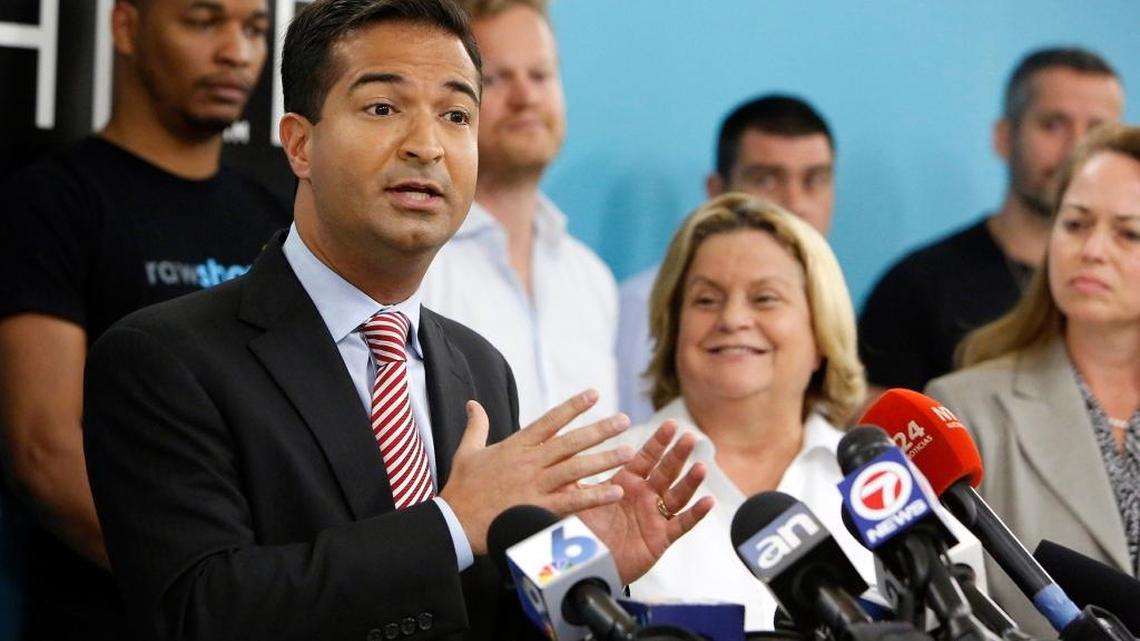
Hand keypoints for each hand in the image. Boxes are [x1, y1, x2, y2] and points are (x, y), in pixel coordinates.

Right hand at [440, 390, 636, 553]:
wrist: (454, 523)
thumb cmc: (461, 489)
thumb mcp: (466, 451)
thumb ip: (476, 426)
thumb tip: (473, 403)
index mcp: (516, 446)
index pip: (550, 421)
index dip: (573, 407)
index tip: (594, 394)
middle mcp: (529, 462)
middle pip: (570, 442)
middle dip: (599, 429)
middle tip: (625, 420)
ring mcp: (535, 486)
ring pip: (576, 468)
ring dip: (604, 459)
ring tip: (629, 452)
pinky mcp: (537, 510)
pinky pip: (572, 501)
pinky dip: (594, 496)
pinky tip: (615, 491)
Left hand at [577, 421, 713, 583]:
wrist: (588, 564)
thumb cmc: (585, 531)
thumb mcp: (579, 498)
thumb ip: (575, 477)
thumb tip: (562, 451)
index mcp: (627, 482)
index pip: (646, 458)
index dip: (658, 442)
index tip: (670, 424)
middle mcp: (645, 496)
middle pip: (666, 471)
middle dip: (678, 455)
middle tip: (689, 437)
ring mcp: (655, 516)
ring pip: (677, 495)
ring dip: (690, 481)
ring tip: (701, 467)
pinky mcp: (661, 537)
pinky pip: (681, 524)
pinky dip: (695, 514)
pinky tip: (707, 502)